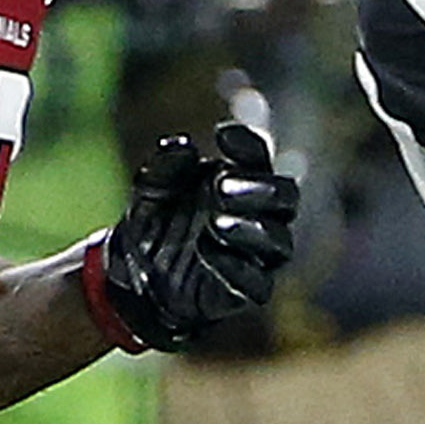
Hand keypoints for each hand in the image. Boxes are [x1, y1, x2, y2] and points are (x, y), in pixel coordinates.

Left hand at [97, 121, 299, 352]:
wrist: (139, 274)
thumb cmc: (158, 220)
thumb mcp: (151, 189)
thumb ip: (165, 166)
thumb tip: (180, 145)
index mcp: (241, 179)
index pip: (258, 156)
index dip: (246, 145)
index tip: (221, 134)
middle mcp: (259, 214)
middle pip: (285, 197)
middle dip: (259, 190)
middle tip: (220, 188)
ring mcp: (257, 253)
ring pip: (279, 241)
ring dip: (251, 229)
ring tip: (216, 223)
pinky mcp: (248, 289)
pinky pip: (257, 283)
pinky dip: (236, 268)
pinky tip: (207, 252)